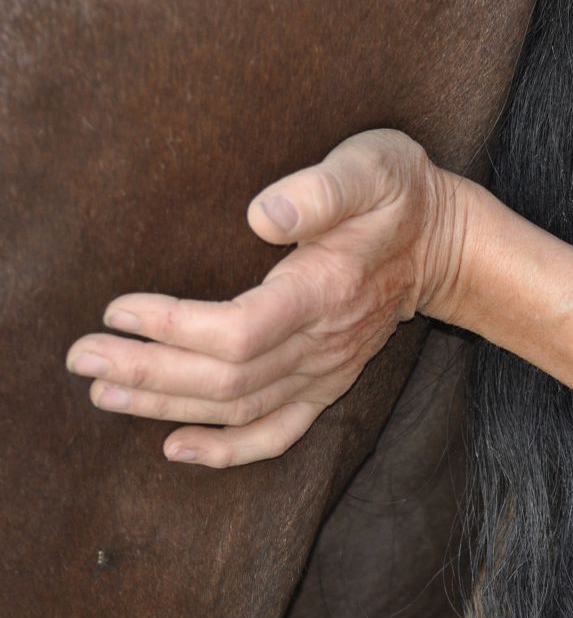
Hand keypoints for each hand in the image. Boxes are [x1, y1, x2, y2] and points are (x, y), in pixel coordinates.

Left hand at [66, 129, 472, 466]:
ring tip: (104, 391)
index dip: (175, 329)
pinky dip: (227, 449)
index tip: (117, 310)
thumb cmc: (401, 196)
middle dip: (149, 372)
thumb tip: (262, 215)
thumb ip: (322, 189)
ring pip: (240, 408)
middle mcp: (325, 343)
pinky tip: (175, 446)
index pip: (241, 330)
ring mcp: (327, 370)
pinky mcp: (326, 383)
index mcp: (327, 290)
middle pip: (228, 379)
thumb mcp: (373, 168)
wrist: (446, 246)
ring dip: (168, 405)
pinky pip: (277, 433)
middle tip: (82, 357)